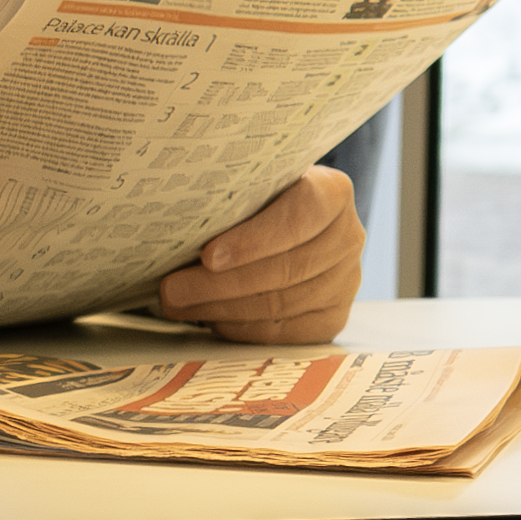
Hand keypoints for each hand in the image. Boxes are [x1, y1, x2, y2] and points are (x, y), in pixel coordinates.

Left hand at [154, 167, 360, 344]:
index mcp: (333, 193)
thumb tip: (176, 225)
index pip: (298, 217)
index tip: (207, 256)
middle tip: (172, 290)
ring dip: (222, 308)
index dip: (253, 240)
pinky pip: (284, 333)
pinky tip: (212, 319)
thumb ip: (232, 198)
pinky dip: (242, 329)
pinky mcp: (332, 317)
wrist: (291, 225)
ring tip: (179, 305)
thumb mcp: (253, 186)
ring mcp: (346, 282)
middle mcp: (348, 238)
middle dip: (220, 284)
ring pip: (280, 304)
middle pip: (285, 269)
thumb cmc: (260, 202)